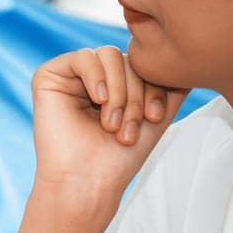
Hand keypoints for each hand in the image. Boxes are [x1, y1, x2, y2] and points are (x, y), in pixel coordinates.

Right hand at [5, 49, 190, 232]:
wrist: (87, 183)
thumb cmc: (119, 157)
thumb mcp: (157, 111)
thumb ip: (171, 80)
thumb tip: (184, 49)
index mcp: (116, 84)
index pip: (144, 64)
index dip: (155, 86)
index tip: (155, 118)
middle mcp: (93, 77)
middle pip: (128, 59)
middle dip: (136, 93)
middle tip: (129, 128)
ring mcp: (70, 76)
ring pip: (109, 56)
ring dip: (119, 92)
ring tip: (112, 124)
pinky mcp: (48, 77)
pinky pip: (83, 57)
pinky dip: (97, 77)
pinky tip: (98, 101)